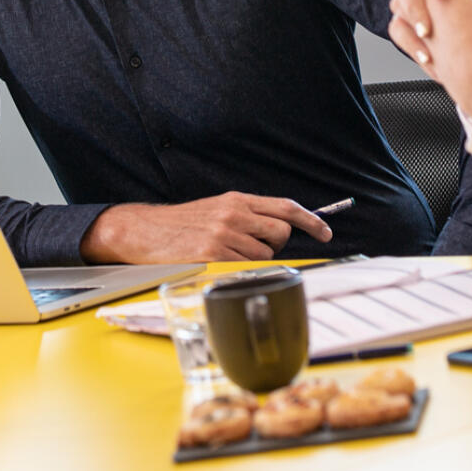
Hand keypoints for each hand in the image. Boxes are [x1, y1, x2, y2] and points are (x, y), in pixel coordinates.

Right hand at [80, 191, 333, 263]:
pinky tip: (218, 264)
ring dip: (252, 260)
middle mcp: (233, 213)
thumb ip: (247, 216)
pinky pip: (244, 268)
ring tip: (226, 255)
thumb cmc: (183, 224)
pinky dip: (237, 270)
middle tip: (252, 248)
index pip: (285, 206)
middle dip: (275, 245)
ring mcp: (224, 234)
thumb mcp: (217, 209)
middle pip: (281, 233)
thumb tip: (281, 230)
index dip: (311, 220)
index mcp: (236, 200)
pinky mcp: (212, 255)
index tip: (326, 232)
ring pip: (264, 255)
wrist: (145, 231)